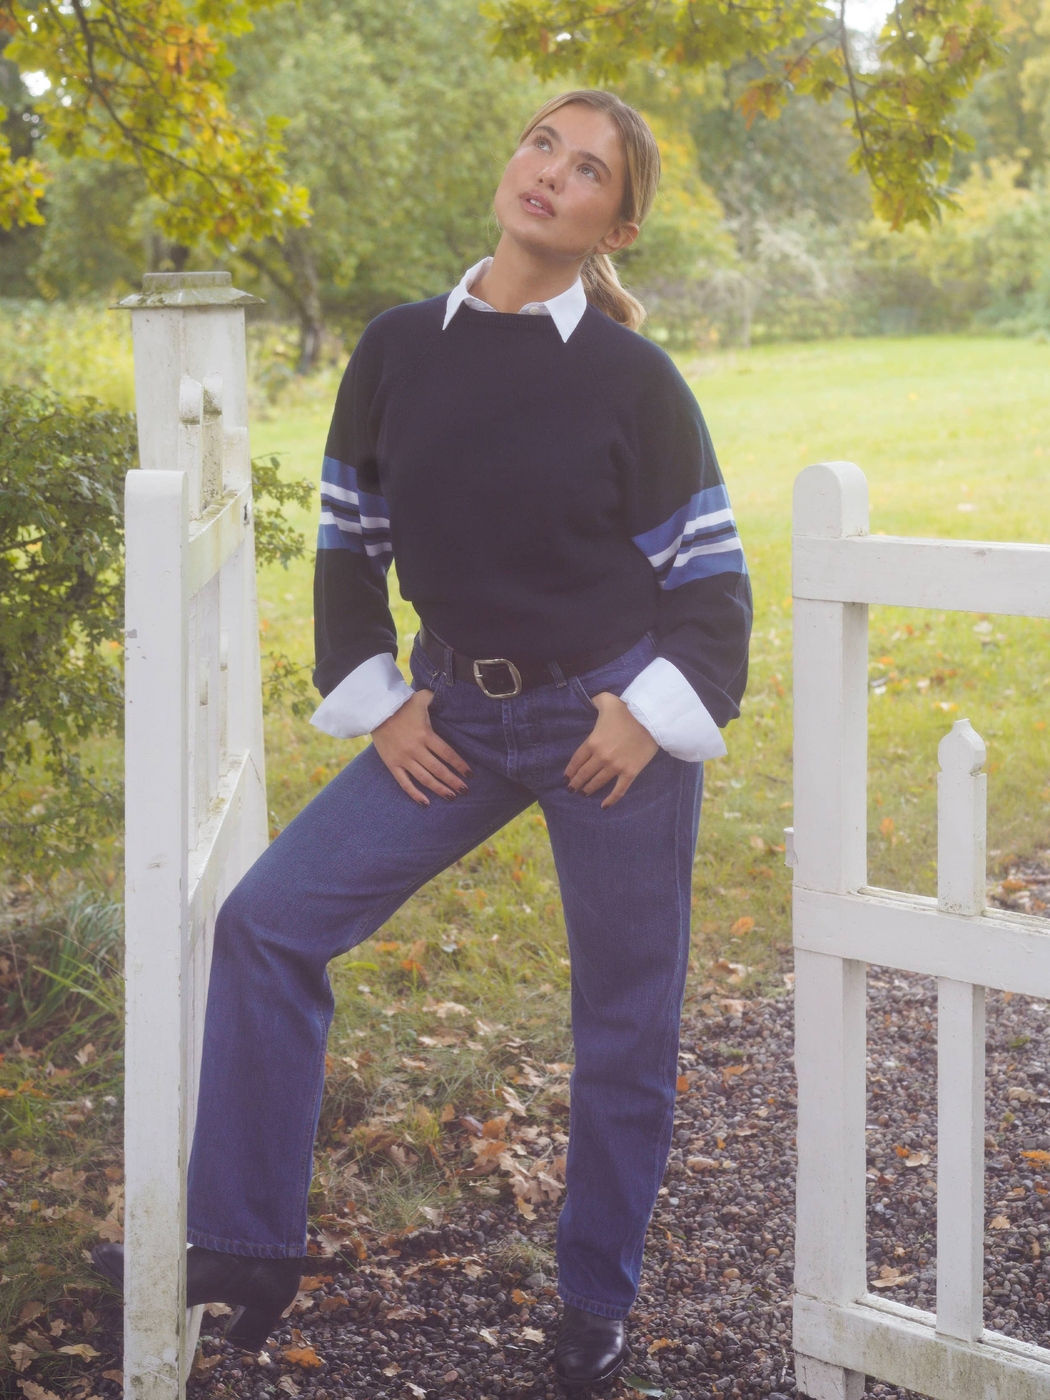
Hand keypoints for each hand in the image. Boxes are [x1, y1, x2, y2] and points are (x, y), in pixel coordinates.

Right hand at [372, 690, 470, 805]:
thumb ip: (436, 698)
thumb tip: (448, 696)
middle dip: (453, 781)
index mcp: (425, 734)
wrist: (375, 710)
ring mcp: (403, 758)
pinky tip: (426, 803)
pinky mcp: (392, 764)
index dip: (459, 765)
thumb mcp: (421, 698)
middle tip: (464, 790)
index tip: (469, 774)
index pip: (447, 753)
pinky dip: (415, 794)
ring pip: (424, 778)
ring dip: (439, 789)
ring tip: (451, 796)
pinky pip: (404, 783)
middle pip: (438, 769)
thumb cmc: (401, 705)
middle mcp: (415, 749)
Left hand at [564, 691, 658, 808]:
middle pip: (584, 774)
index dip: (570, 771)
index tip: (566, 778)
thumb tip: (590, 700)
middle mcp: (601, 757)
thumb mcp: (606, 700)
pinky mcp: (630, 772)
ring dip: (589, 789)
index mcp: (593, 742)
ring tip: (583, 794)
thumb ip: (594, 701)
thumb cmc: (627, 709)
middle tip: (572, 789)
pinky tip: (604, 806)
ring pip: (598, 782)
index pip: (577, 760)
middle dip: (576, 783)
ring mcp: (616, 767)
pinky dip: (611, 799)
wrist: (651, 718)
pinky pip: (619, 790)